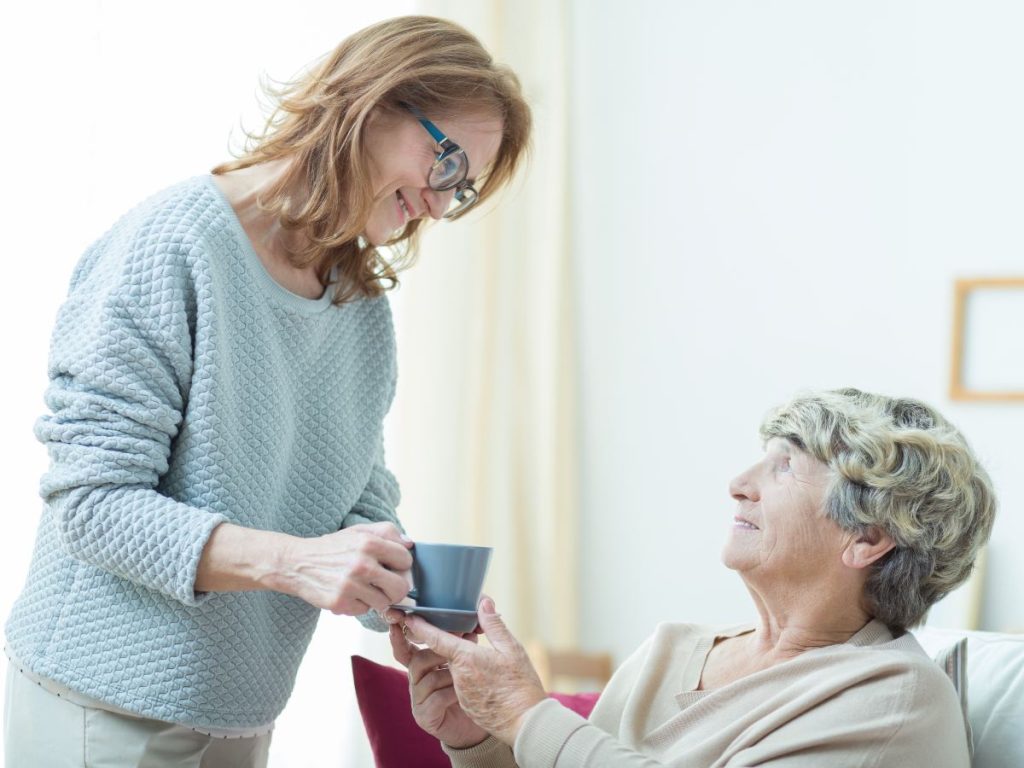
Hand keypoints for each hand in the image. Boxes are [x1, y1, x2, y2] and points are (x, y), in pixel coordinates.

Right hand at [279, 522, 412, 614]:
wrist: (296, 563)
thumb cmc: (331, 548)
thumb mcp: (358, 531)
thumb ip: (386, 532)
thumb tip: (409, 543)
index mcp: (369, 543)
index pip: (406, 560)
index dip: (402, 565)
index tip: (394, 567)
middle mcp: (361, 564)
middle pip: (401, 587)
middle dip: (396, 588)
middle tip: (385, 585)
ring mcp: (350, 585)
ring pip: (384, 602)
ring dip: (376, 598)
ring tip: (363, 588)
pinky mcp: (340, 602)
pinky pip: (364, 610)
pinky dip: (359, 605)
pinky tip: (349, 594)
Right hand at [390, 623, 488, 748]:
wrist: (477, 727)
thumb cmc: (471, 692)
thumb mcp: (465, 665)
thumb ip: (460, 646)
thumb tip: (470, 627)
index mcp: (423, 666)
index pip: (406, 648)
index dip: (400, 636)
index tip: (402, 620)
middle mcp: (416, 682)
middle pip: (416, 660)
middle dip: (437, 652)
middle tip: (458, 648)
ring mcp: (418, 700)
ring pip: (427, 678)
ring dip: (449, 673)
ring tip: (466, 675)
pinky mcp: (424, 716)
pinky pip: (435, 699)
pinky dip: (452, 693)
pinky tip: (464, 694)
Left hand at [403, 597, 546, 745]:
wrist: (526, 724)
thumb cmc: (521, 685)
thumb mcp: (512, 649)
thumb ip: (494, 625)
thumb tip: (483, 603)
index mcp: (466, 660)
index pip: (436, 639)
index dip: (421, 627)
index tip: (409, 618)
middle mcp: (458, 677)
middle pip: (443, 654)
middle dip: (446, 643)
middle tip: (460, 632)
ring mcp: (461, 693)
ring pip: (453, 670)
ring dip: (459, 661)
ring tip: (478, 655)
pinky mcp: (466, 705)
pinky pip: (460, 685)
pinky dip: (466, 676)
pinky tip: (483, 675)